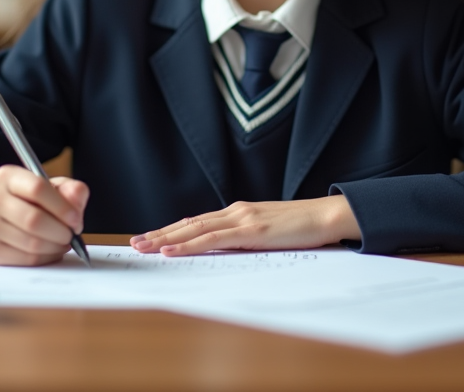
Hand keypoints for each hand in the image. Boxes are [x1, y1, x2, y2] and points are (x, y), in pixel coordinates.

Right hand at [0, 165, 88, 265]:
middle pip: (33, 220)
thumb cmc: (30, 201)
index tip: (76, 219)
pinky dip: (45, 258)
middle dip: (61, 232)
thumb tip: (77, 196)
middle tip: (72, 235)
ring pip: (31, 243)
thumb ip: (70, 189)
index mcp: (8, 176)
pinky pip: (25, 259)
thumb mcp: (52, 187)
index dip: (62, 207)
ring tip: (63, 243)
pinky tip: (50, 251)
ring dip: (55, 247)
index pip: (37, 189)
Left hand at [129, 195, 360, 256]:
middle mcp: (236, 211)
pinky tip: (171, 250)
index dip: (172, 229)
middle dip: (160, 233)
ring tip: (144, 247)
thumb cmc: (303, 228)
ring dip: (166, 238)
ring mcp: (242, 218)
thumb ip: (247, 238)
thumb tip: (228, 252)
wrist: (327, 216)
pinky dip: (188, 244)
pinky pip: (213, 239)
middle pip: (189, 223)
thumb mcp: (269, 233)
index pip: (198, 221)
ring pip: (195, 229)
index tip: (151, 237)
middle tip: (136, 243)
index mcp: (239, 212)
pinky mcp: (251, 230)